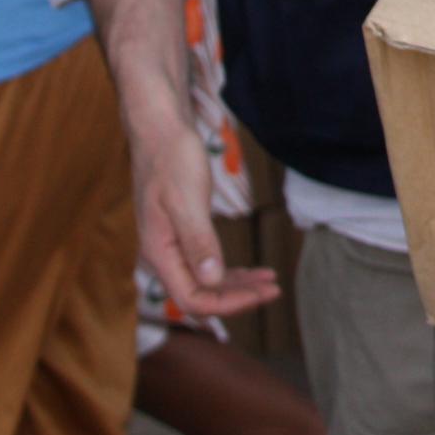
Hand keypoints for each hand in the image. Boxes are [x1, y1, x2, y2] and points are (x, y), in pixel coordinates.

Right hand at [120, 89, 278, 322]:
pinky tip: (251, 271)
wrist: (159, 130)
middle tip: (275, 290)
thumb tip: (212, 280)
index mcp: (159, 253)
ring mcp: (171, 247)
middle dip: (239, 297)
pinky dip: (229, 272)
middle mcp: (162, 256)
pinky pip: (206, 264)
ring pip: (205, 282)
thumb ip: (199, 241)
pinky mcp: (182, 235)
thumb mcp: (188, 199)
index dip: (228, 304)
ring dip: (238, 286)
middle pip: (201, 295)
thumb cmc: (172, 159)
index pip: (193, 299)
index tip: (262, 294)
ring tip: (271, 282)